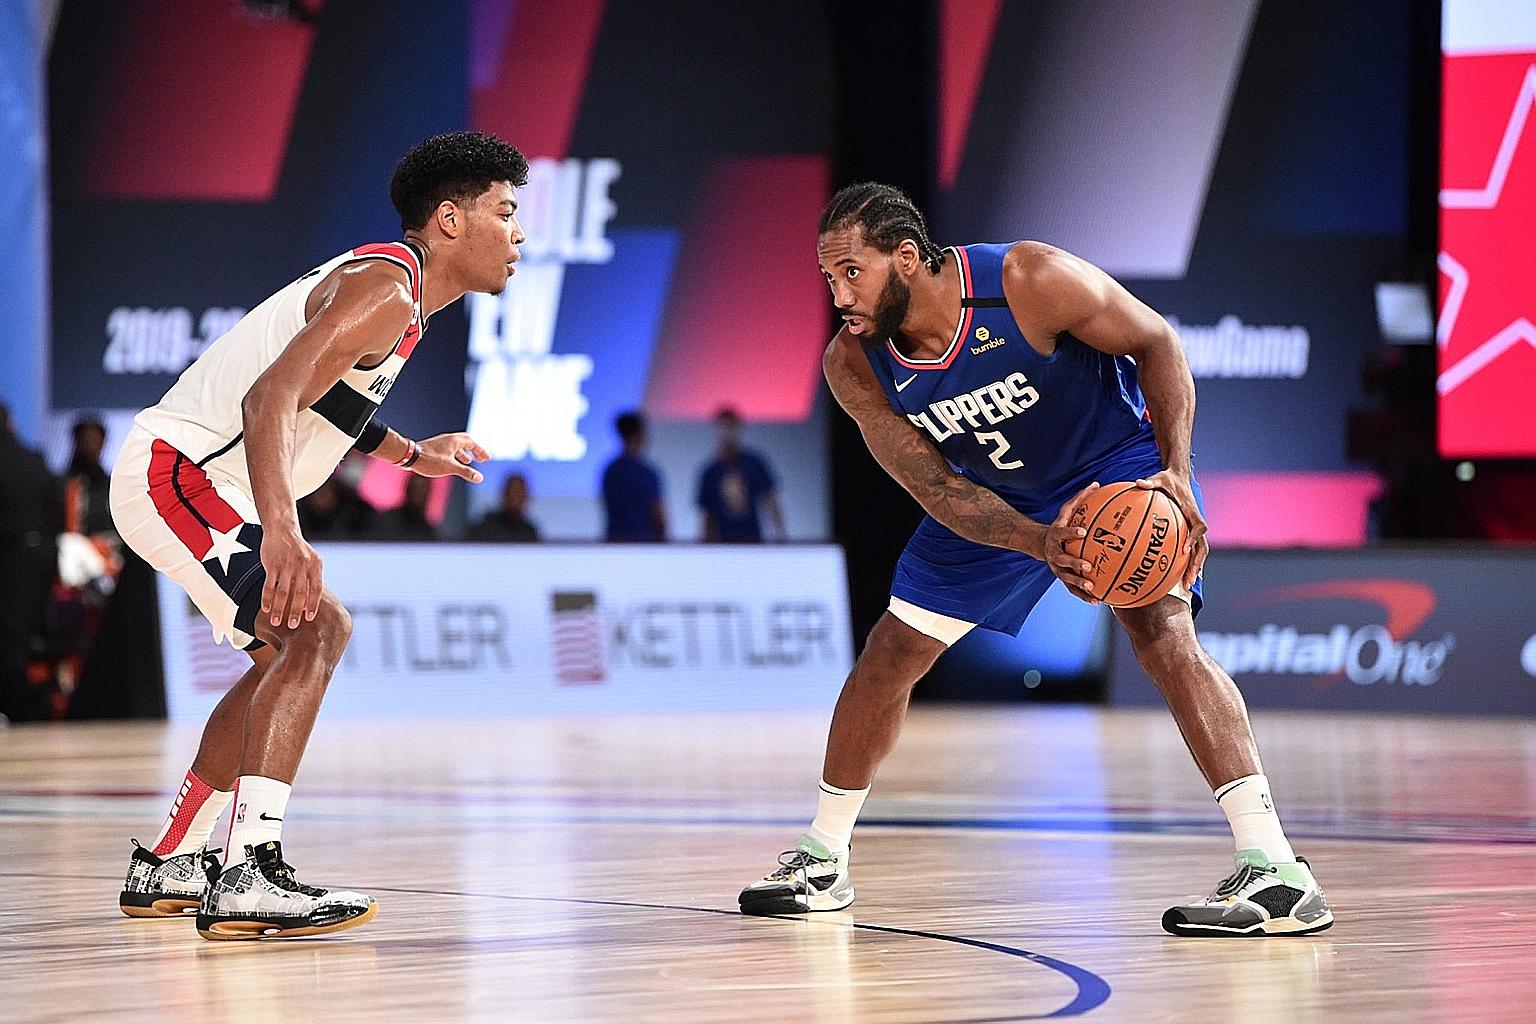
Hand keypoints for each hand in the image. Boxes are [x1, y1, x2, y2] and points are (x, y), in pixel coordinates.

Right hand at [259, 527, 322, 629]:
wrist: (282, 530)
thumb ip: (311, 579)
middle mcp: (302, 565)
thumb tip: (311, 604)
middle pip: (300, 593)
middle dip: (296, 611)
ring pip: (283, 592)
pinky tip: (266, 609)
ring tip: (277, 621)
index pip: (316, 589)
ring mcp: (286, 565)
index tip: (309, 618)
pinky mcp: (272, 564)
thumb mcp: (311, 560)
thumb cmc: (298, 549)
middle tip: (294, 625)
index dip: (313, 604)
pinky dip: (267, 598)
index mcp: (315, 565)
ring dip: (279, 609)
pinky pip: (269, 585)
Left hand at [413, 433, 491, 482]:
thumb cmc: (430, 460)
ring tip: (468, 462)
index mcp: (455, 441)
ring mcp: (440, 443)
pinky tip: (452, 464)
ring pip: (456, 446)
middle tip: (481, 459)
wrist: (409, 456)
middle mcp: (448, 439)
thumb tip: (480, 478)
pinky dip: (455, 455)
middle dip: (475, 450)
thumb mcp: (451, 468)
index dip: (481, 451)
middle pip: (466, 442)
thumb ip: (466, 472)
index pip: (473, 443)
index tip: (487, 459)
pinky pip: (449, 449)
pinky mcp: (434, 448)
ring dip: (464, 453)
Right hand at [1040, 481, 1100, 604]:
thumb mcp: (1065, 511)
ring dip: (1079, 584)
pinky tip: (1098, 601)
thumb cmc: (1058, 524)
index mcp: (1055, 535)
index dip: (1071, 533)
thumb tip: (1097, 483)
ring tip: (1093, 588)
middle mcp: (1054, 553)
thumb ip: (1080, 498)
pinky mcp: (1062, 577)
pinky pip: (1073, 589)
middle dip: (1075, 563)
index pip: (1062, 533)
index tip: (1083, 532)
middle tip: (1088, 566)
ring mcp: (1057, 567)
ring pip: (1067, 578)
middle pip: (1063, 560)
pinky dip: (1084, 595)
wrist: (1039, 543)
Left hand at [1135, 469, 1206, 587]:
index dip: (1193, 538)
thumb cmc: (1169, 479)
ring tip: (1186, 585)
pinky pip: (1191, 550)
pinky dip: (1188, 563)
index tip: (1186, 549)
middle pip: (1203, 547)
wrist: (1179, 477)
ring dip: (1195, 568)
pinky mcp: (1189, 531)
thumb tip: (1138, 482)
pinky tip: (1179, 578)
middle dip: (1197, 564)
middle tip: (1189, 580)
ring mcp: (1194, 528)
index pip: (1198, 527)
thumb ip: (1150, 482)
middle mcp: (1196, 521)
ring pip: (1199, 552)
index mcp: (1192, 510)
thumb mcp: (1159, 478)